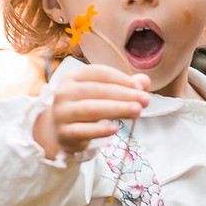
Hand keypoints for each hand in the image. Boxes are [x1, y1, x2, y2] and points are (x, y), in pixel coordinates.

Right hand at [33, 60, 148, 160]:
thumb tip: (145, 80)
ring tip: (137, 111)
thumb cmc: (85, 107)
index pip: (99, 73)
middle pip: (97, 90)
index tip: (140, 87)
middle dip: (124, 94)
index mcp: (74, 76)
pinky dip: (100, 129)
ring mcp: (62, 113)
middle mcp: (64, 92)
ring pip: (91, 109)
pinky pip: (83, 130)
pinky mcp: (64, 132)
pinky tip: (115, 129)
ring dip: (116, 109)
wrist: (61, 130)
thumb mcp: (103, 94)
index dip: (121, 79)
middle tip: (145, 100)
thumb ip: (124, 86)